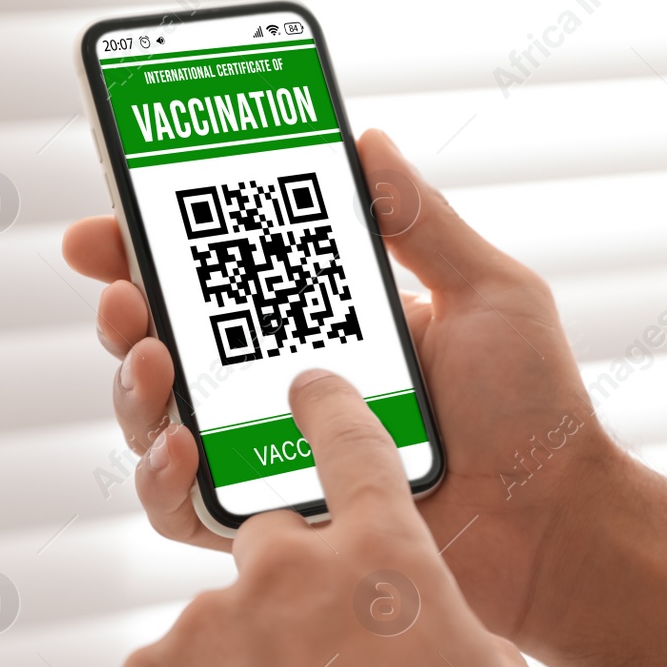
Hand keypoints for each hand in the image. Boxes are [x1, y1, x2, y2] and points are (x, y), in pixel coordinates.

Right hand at [63, 129, 619, 641]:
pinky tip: (182, 448)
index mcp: (330, 327)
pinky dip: (162, 483)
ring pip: (162, 423)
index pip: (225, 279)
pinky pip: (187, 512)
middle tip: (121, 290)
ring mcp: (276, 457)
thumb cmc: (535, 410)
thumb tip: (366, 139)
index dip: (157, 248)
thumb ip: (423, 222)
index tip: (112, 221)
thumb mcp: (488, 293)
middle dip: (125, 310)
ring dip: (134, 389)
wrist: (554, 520)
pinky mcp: (278, 527)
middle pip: (171, 344)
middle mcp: (289, 390)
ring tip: (151, 358)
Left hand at [108, 369, 565, 666]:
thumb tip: (465, 654)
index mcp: (384, 558)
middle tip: (321, 663)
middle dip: (293, 588)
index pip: (350, 442)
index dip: (331, 410)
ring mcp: (207, 622)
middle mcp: (286, 569)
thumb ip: (485, 652)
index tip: (307, 390)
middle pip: (275, 539)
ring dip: (248, 662)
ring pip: (224, 620)